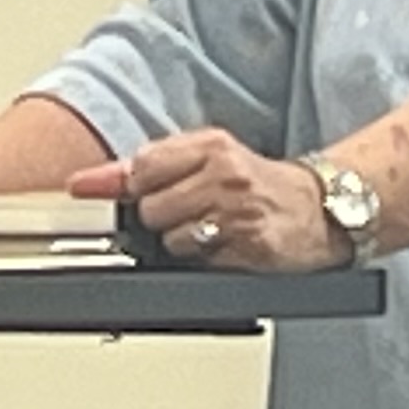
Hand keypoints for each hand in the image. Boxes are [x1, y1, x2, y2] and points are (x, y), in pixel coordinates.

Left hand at [84, 129, 328, 273]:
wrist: (321, 208)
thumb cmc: (259, 184)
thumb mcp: (209, 159)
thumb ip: (150, 167)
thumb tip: (87, 181)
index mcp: (211, 146)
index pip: (142, 168)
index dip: (126, 187)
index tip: (98, 193)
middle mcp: (224, 176)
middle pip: (149, 209)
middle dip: (159, 218)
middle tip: (189, 211)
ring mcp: (238, 213)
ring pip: (170, 241)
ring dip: (182, 243)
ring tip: (211, 229)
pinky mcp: (250, 247)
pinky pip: (200, 262)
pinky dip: (207, 260)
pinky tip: (227, 246)